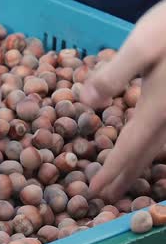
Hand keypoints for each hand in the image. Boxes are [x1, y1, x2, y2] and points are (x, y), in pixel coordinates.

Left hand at [82, 0, 165, 202]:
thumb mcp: (141, 45)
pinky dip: (155, 149)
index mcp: (157, 106)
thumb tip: (85, 101)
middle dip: (124, 177)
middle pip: (146, 154)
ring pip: (160, 147)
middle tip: (105, 198)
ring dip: (139, 166)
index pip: (130, 147)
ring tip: (123, 181)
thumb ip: (114, 74)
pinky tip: (151, 148)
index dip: (113, 171)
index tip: (96, 191)